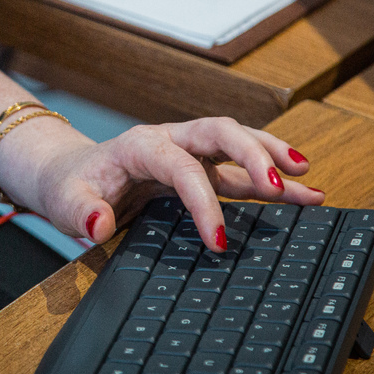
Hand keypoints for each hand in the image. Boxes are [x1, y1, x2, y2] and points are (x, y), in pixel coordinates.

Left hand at [27, 117, 322, 252]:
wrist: (67, 175)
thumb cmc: (69, 186)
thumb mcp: (63, 202)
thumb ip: (80, 212)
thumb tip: (99, 224)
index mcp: (140, 145)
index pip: (182, 167)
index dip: (204, 202)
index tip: (217, 241)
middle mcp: (170, 141)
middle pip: (220, 132)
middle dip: (254, 153)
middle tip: (282, 183)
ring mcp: (186, 152)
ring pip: (237, 145)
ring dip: (273, 159)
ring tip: (309, 181)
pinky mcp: (197, 170)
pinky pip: (238, 171)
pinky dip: (269, 180)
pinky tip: (302, 193)